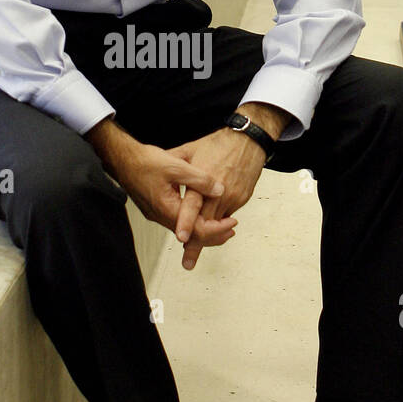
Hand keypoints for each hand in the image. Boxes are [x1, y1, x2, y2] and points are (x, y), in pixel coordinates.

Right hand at [86, 121, 237, 251]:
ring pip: (184, 229)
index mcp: (167, 209)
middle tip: (231, 228)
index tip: (232, 222)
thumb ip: (200, 180)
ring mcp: (156, 213)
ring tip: (221, 224)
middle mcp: (160, 216)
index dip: (217, 229)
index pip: (197, 230)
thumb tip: (220, 190)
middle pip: (191, 235)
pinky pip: (177, 220)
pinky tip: (201, 213)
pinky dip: (192, 221)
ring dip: (203, 228)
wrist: (122, 158)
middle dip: (213, 234)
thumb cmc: (144, 161)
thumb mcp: (177, 166)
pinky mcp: (155, 207)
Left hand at [171, 129, 266, 269]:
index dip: (187, 223)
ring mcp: (232, 197)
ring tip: (193, 252)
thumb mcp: (189, 150)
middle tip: (187, 262)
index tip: (182, 239)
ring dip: (207, 234)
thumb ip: (173, 165)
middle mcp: (219, 192)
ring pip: (217, 223)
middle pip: (207, 224)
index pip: (192, 206)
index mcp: (203, 179)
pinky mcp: (241, 199)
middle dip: (197, 245)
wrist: (248, 139)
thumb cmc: (217, 143)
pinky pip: (226, 215)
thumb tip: (154, 171)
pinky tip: (211, 222)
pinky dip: (217, 220)